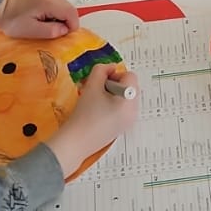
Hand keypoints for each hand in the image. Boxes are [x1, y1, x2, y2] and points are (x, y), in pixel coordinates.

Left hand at [0, 0, 79, 38]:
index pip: (71, 13)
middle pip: (69, 8)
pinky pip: (58, 1)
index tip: (63, 35)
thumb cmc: (14, 22)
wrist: (0, 8)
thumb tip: (65, 30)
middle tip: (54, 30)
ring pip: (65, 5)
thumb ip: (52, 31)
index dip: (72, 26)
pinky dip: (56, 10)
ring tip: (46, 23)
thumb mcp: (32, 31)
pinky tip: (44, 15)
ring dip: (61, 16)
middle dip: (66, 21)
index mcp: (49, 2)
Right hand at [46, 63, 139, 177]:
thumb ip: (101, 70)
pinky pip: (123, 109)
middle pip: (131, 87)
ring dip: (114, 95)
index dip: (115, 75)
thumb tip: (111, 67)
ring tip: (98, 103)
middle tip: (98, 92)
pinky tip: (99, 112)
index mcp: (130, 101)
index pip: (130, 76)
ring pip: (127, 98)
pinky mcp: (123, 128)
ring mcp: (130, 121)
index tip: (101, 82)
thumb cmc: (84, 113)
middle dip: (115, 85)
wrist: (76, 142)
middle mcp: (134, 111)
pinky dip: (114, 106)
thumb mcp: (91, 85)